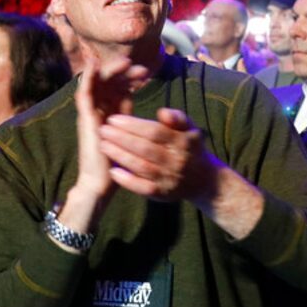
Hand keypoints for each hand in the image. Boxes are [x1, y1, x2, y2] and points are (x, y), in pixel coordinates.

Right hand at [71, 58, 146, 201]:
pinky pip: (83, 91)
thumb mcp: (132, 137)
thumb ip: (136, 122)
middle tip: (141, 69)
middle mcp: (100, 110)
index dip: (131, 78)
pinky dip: (88, 76)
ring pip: (97, 82)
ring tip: (126, 62)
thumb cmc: (118, 163)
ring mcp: (91, 112)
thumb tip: (153, 110)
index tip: (147, 73)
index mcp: (112, 114)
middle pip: (109, 82)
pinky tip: (95, 64)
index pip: (120, 89)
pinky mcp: (84, 117)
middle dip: (124, 72)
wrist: (101, 183)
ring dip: (111, 70)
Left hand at [98, 108, 222, 204]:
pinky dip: (128, 181)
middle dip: (121, 139)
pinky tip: (113, 171)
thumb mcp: (190, 129)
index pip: (154, 132)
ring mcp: (169, 179)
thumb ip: (177, 118)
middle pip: (145, 149)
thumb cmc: (190, 148)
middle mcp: (177, 161)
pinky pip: (143, 188)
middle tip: (102, 130)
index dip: (132, 125)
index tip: (114, 119)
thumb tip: (162, 112)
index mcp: (183, 141)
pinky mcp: (163, 194)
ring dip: (120, 156)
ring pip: (142, 167)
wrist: (204, 180)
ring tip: (103, 145)